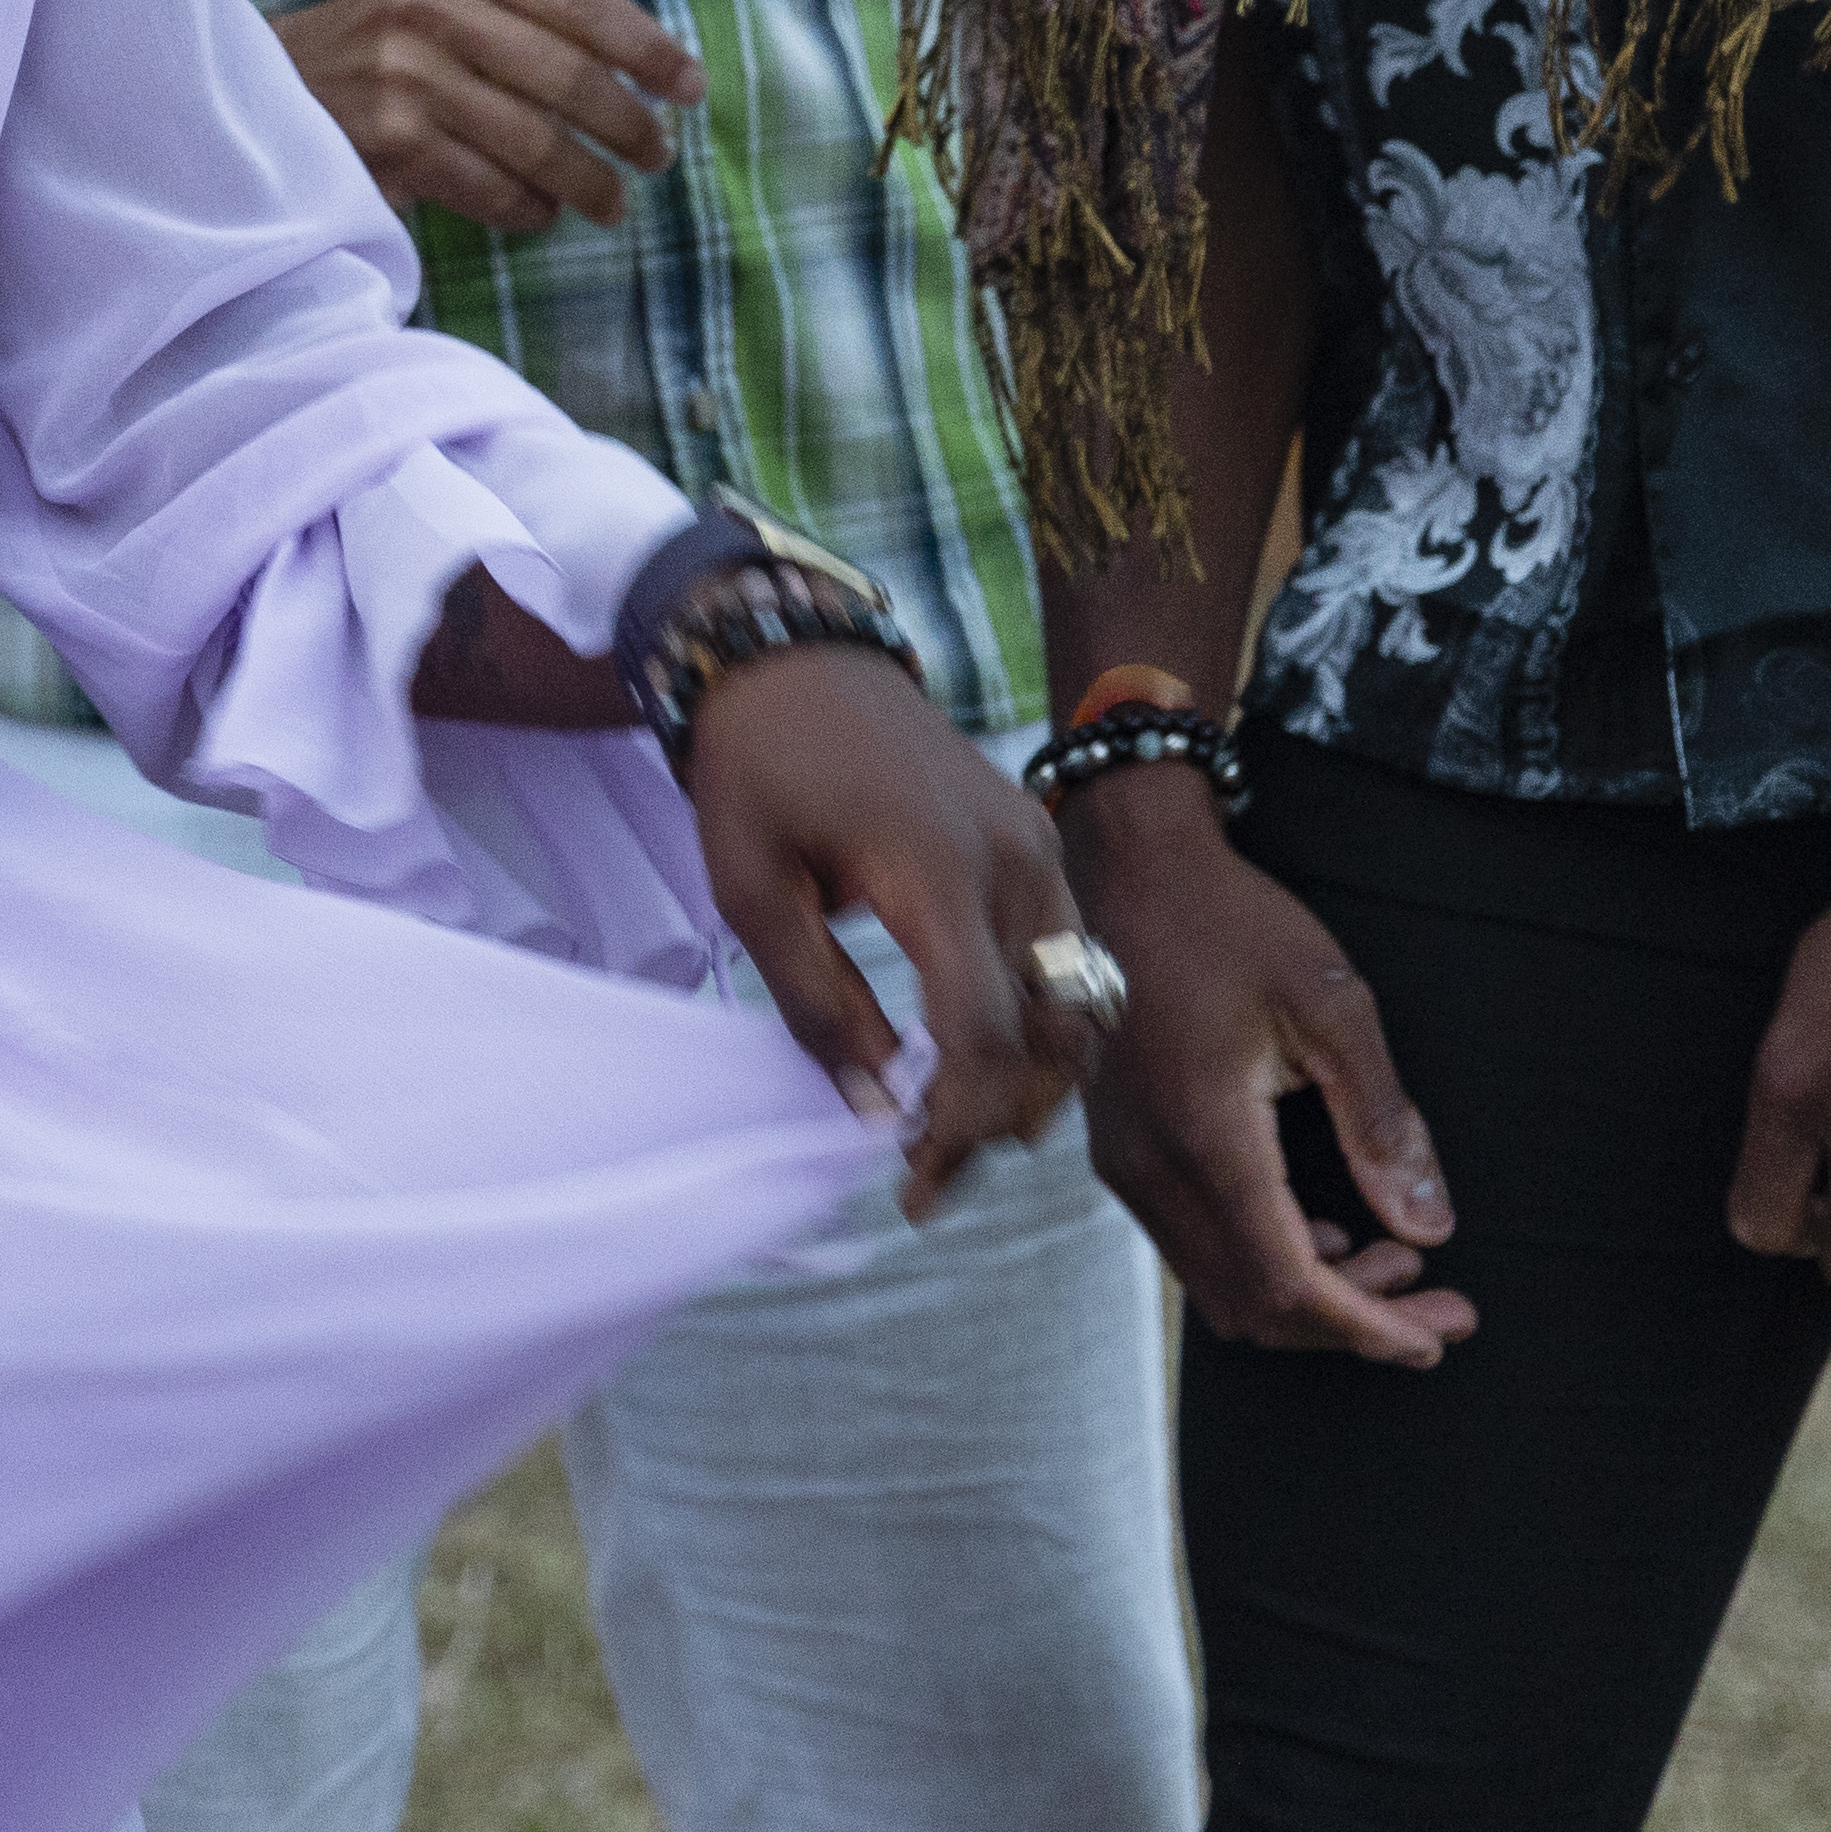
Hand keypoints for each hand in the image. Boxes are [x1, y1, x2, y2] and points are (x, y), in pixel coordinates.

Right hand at [275, 0, 696, 230]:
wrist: (289, 77)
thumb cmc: (406, 9)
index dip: (649, 49)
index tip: (691, 88)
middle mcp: (426, 0)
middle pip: (568, 78)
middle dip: (630, 127)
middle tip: (660, 155)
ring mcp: (404, 74)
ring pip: (536, 144)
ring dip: (592, 183)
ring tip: (616, 200)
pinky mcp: (389, 141)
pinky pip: (491, 189)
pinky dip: (531, 208)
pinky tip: (546, 209)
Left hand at [672, 643, 1079, 1210]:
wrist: (796, 657)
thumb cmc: (758, 767)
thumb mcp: (752, 889)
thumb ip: (815, 1002)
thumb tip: (871, 1106)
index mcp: (938, 868)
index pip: (986, 1031)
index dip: (958, 1119)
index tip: (911, 1173)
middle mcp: (1014, 860)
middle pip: (1051, 1034)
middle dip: (999, 1121)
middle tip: (929, 1174)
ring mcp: (1039, 849)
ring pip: (1078, 1005)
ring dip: (1030, 1082)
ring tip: (953, 1130)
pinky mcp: (1039, 844)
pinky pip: (1068, 960)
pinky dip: (1038, 1026)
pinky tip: (976, 1062)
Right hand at [1062, 773, 1471, 1362]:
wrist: (1129, 869)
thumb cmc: (1232, 923)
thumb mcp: (1332, 1004)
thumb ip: (1383, 1121)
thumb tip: (1429, 1226)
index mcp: (1204, 1136)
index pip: (1288, 1281)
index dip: (1370, 1327)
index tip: (1442, 1330)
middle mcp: (1150, 1169)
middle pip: (1255, 1307)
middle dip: (1354, 1325)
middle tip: (1440, 1305)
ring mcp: (1126, 1166)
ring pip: (1222, 1287)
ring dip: (1312, 1295)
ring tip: (1396, 1261)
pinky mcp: (1122, 1154)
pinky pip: (1197, 1248)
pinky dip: (1268, 1261)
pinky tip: (1327, 1224)